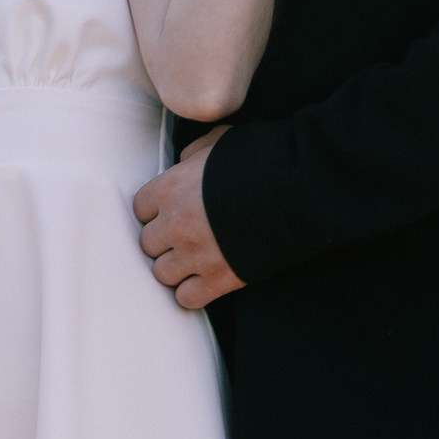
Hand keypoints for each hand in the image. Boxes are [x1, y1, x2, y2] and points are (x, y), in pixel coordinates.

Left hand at [134, 130, 245, 309]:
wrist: (298, 190)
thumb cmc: (262, 159)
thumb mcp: (220, 140)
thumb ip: (193, 152)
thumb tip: (184, 162)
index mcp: (170, 188)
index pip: (140, 209)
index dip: (156, 211)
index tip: (170, 212)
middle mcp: (175, 223)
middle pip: (147, 244)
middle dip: (164, 240)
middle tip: (185, 236)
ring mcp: (195, 254)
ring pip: (162, 273)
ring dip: (176, 267)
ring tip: (195, 259)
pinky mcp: (218, 279)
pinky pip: (186, 298)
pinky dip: (193, 292)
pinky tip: (206, 279)